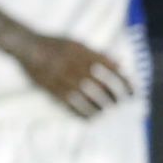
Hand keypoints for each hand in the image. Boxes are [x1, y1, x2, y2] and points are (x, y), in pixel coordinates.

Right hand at [13, 34, 134, 118]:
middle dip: (114, 98)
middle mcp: (78, 69)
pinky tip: (88, 118)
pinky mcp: (53, 91)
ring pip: (87, 99)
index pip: (112, 72)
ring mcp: (65, 81)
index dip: (124, 83)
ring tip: (107, 113)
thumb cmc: (56, 44)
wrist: (29, 48)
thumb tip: (120, 64)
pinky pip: (70, 105)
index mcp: (86, 55)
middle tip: (122, 105)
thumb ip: (100, 55)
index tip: (132, 91)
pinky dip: (81, 113)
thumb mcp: (80, 44)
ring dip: (100, 108)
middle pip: (102, 87)